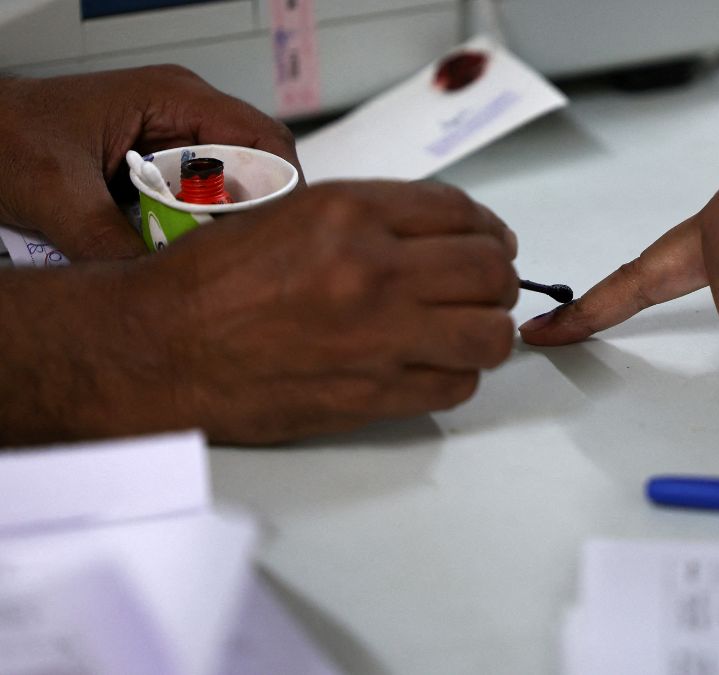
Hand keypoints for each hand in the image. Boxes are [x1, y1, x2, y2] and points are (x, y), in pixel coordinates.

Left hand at [0, 66, 302, 259]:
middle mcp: (184, 115)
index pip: (265, 141)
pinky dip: (196, 231)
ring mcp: (174, 141)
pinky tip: (178, 252)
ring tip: (206, 259)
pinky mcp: (161, 169)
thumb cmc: (5, 136)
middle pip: (258, 168)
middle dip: (255, 217)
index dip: (284, 190)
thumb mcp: (58, 197)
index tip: (281, 236)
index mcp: (174, 99)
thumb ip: (111, 245)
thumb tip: (161, 292)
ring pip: (232, 190)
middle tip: (242, 258)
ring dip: (223, 228)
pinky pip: (200, 202)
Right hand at [90, 181, 516, 443]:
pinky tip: (437, 365)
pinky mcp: (373, 395)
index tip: (491, 242)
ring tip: (468, 329)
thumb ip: (371, 217)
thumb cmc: (210, 281)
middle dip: (498, 279)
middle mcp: (374, 271)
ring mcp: (379, 337)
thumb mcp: (291, 213)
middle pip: (490, 272)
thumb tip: (440, 232)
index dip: (488, 229)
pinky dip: (458, 375)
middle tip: (486, 288)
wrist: (158, 349)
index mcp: (351, 214)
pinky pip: (456, 386)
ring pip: (490, 335)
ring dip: (488, 331)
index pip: (462, 212)